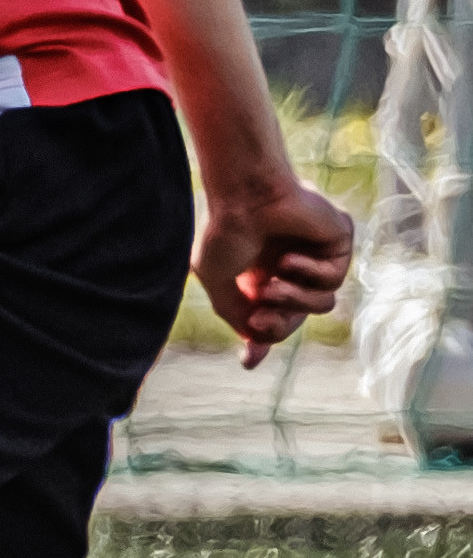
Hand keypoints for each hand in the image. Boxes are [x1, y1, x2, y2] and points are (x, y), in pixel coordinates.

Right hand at [193, 178, 351, 366]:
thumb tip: (253, 345)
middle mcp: (289, 267)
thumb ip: (235, 315)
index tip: (249, 361)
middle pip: (296, 318)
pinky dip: (310, 273)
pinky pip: (333, 279)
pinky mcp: (339, 243)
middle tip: (258, 318)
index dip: (261, 339)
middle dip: (277, 325)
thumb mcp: (218, 282)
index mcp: (259, 273)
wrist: (246, 196)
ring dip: (295, 301)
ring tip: (271, 284)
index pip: (269, 316)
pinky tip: (290, 256)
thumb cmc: (226, 232)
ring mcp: (315, 256)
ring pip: (322, 304)